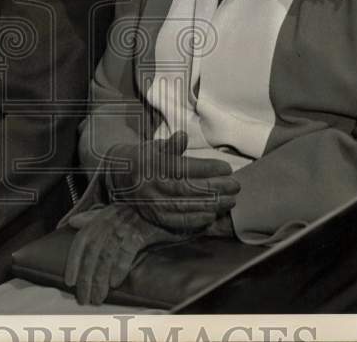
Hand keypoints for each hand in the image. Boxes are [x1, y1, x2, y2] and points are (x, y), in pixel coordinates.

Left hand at [64, 204, 184, 304]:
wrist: (161, 203)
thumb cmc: (135, 210)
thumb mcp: (112, 210)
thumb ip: (92, 217)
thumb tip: (73, 222)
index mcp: (101, 218)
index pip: (81, 240)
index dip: (73, 261)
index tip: (69, 282)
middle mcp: (109, 222)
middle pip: (92, 253)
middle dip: (86, 278)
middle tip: (83, 298)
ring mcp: (124, 227)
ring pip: (106, 256)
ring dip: (100, 280)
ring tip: (98, 298)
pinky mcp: (140, 233)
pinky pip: (126, 253)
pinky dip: (119, 268)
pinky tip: (114, 284)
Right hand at [105, 131, 241, 231]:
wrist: (120, 177)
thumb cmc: (144, 158)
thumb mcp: (155, 147)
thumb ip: (171, 145)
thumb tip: (182, 136)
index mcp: (156, 165)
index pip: (187, 168)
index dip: (209, 168)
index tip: (227, 168)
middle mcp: (155, 185)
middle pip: (190, 188)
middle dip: (216, 188)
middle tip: (235, 186)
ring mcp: (154, 202)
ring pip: (187, 206)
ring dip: (212, 205)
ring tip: (231, 201)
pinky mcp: (155, 216)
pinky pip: (177, 221)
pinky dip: (196, 220)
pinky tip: (212, 216)